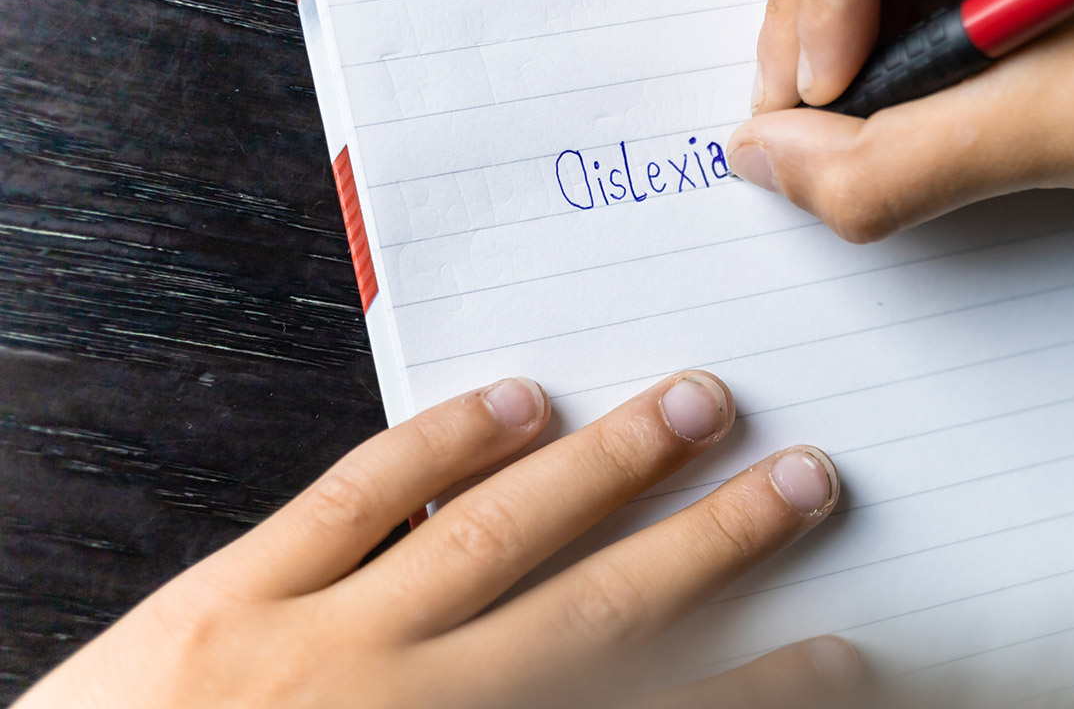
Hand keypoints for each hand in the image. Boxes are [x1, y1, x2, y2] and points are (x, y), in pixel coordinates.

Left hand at [16, 373, 860, 708]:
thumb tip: (621, 685)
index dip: (759, 692)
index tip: (837, 656)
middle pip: (598, 614)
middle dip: (714, 545)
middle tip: (802, 482)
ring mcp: (314, 652)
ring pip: (491, 537)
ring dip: (605, 469)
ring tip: (691, 406)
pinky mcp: (226, 605)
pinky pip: (351, 503)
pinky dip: (438, 443)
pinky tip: (514, 403)